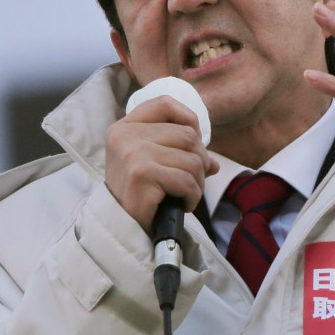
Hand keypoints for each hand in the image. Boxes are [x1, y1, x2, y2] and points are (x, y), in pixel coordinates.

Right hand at [105, 96, 219, 233]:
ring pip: (192, 159)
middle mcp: (125, 135)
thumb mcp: (152, 164)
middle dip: (199, 161)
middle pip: (187, 135)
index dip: (188, 119)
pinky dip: (192, 196)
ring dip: (198, 182)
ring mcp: (132, 153)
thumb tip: (212, 161)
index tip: (193, 143)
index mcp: (125, 127)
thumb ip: (179, 152)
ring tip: (184, 195)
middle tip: (191, 182)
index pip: (165, 103)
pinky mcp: (142, 174)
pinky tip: (181, 205)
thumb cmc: (138, 196)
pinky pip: (187, 180)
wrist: (121, 230)